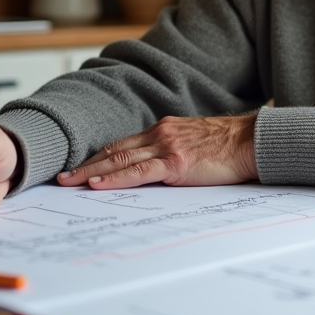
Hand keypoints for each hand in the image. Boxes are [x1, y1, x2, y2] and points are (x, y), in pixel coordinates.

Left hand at [57, 115, 257, 189]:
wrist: (251, 142)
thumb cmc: (229, 146)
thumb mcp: (195, 143)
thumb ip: (174, 151)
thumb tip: (158, 170)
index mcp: (164, 130)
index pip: (123, 144)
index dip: (100, 157)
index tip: (82, 167)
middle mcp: (161, 134)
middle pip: (114, 150)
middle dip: (86, 164)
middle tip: (63, 177)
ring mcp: (166, 147)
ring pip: (120, 159)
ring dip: (91, 172)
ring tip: (70, 182)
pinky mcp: (175, 163)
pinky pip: (138, 171)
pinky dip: (115, 178)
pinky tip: (98, 184)